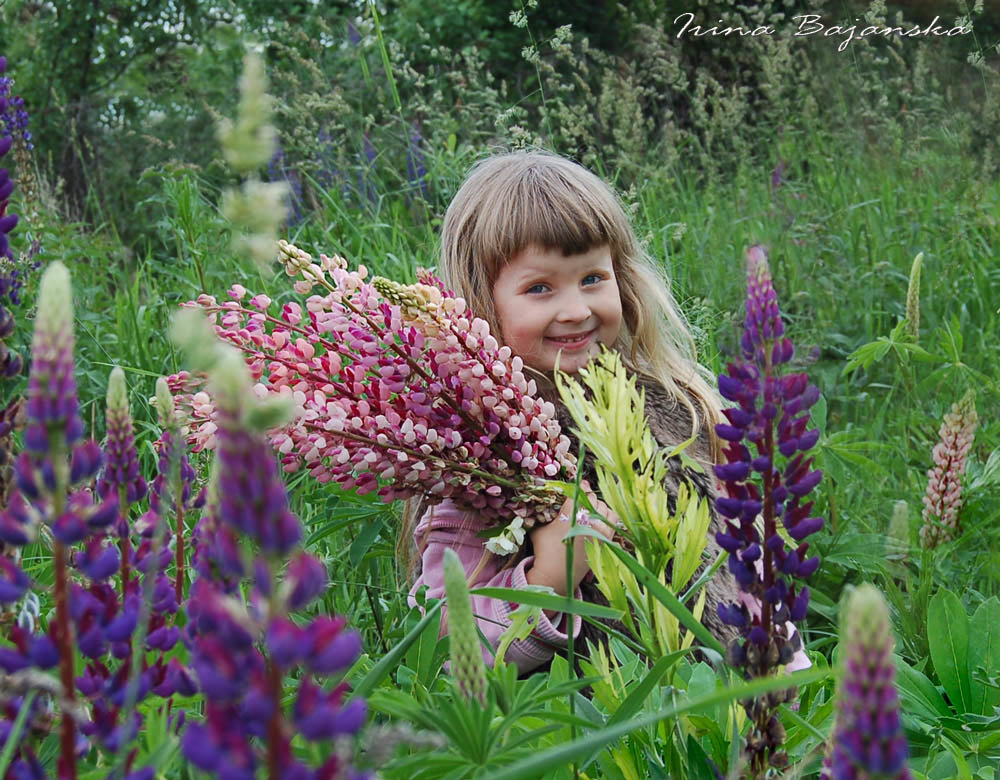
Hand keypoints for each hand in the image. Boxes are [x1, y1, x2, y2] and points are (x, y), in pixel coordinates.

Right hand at [525, 480, 618, 598]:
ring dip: (597, 506)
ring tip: (590, 509)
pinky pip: (613, 520)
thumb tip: (543, 500)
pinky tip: (600, 518)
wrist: (556, 575)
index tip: (579, 485)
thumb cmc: (545, 550)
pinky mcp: (605, 540)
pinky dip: (608, 516)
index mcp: (570, 513)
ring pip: (604, 507)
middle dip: (586, 497)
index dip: (579, 486)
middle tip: (580, 500)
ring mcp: (598, 530)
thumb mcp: (539, 528)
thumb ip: (543, 513)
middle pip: (592, 498)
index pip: (579, 491)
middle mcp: (587, 519)